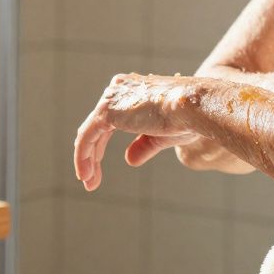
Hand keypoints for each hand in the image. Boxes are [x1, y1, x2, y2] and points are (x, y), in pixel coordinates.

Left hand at [72, 73, 200, 190]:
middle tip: (91, 179)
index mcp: (132, 90)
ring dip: (87, 160)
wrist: (190, 108)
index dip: (103, 144)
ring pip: (90, 133)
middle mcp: (119, 90)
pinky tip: (86, 175)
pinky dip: (83, 157)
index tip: (101, 165)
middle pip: (98, 127)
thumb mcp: (162, 136)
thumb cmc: (185, 118)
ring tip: (89, 183)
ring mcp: (111, 99)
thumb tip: (129, 160)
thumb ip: (144, 145)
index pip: (111, 119)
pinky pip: (87, 137)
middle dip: (93, 154)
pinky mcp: (107, 112)